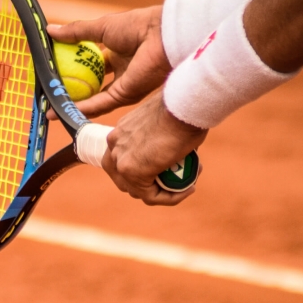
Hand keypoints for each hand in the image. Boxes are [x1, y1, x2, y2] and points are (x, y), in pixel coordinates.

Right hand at [47, 6, 171, 118]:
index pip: (89, 64)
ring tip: (50, 109)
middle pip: (91, 85)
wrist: (160, 37)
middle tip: (49, 93)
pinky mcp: (124, 96)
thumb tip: (50, 31)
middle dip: (71, 90)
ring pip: (93, 99)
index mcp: (116, 52)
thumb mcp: (100, 27)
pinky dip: (81, 107)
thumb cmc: (136, 26)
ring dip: (72, 104)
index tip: (53, 71)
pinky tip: (63, 110)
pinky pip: (99, 104)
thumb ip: (76, 32)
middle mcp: (119, 71)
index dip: (72, 67)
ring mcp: (122, 85)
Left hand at [102, 90, 207, 205]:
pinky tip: (188, 189)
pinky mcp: (131, 171)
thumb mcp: (165, 123)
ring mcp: (120, 159)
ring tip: (187, 184)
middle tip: (175, 181)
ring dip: (163, 192)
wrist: (183, 105)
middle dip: (149, 185)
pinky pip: (151, 196)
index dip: (144, 171)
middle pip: (124, 179)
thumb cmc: (182, 108)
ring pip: (138, 191)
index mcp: (120, 133)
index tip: (168, 170)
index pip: (123, 161)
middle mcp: (114, 146)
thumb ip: (160, 138)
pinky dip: (170, 198)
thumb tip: (173, 151)